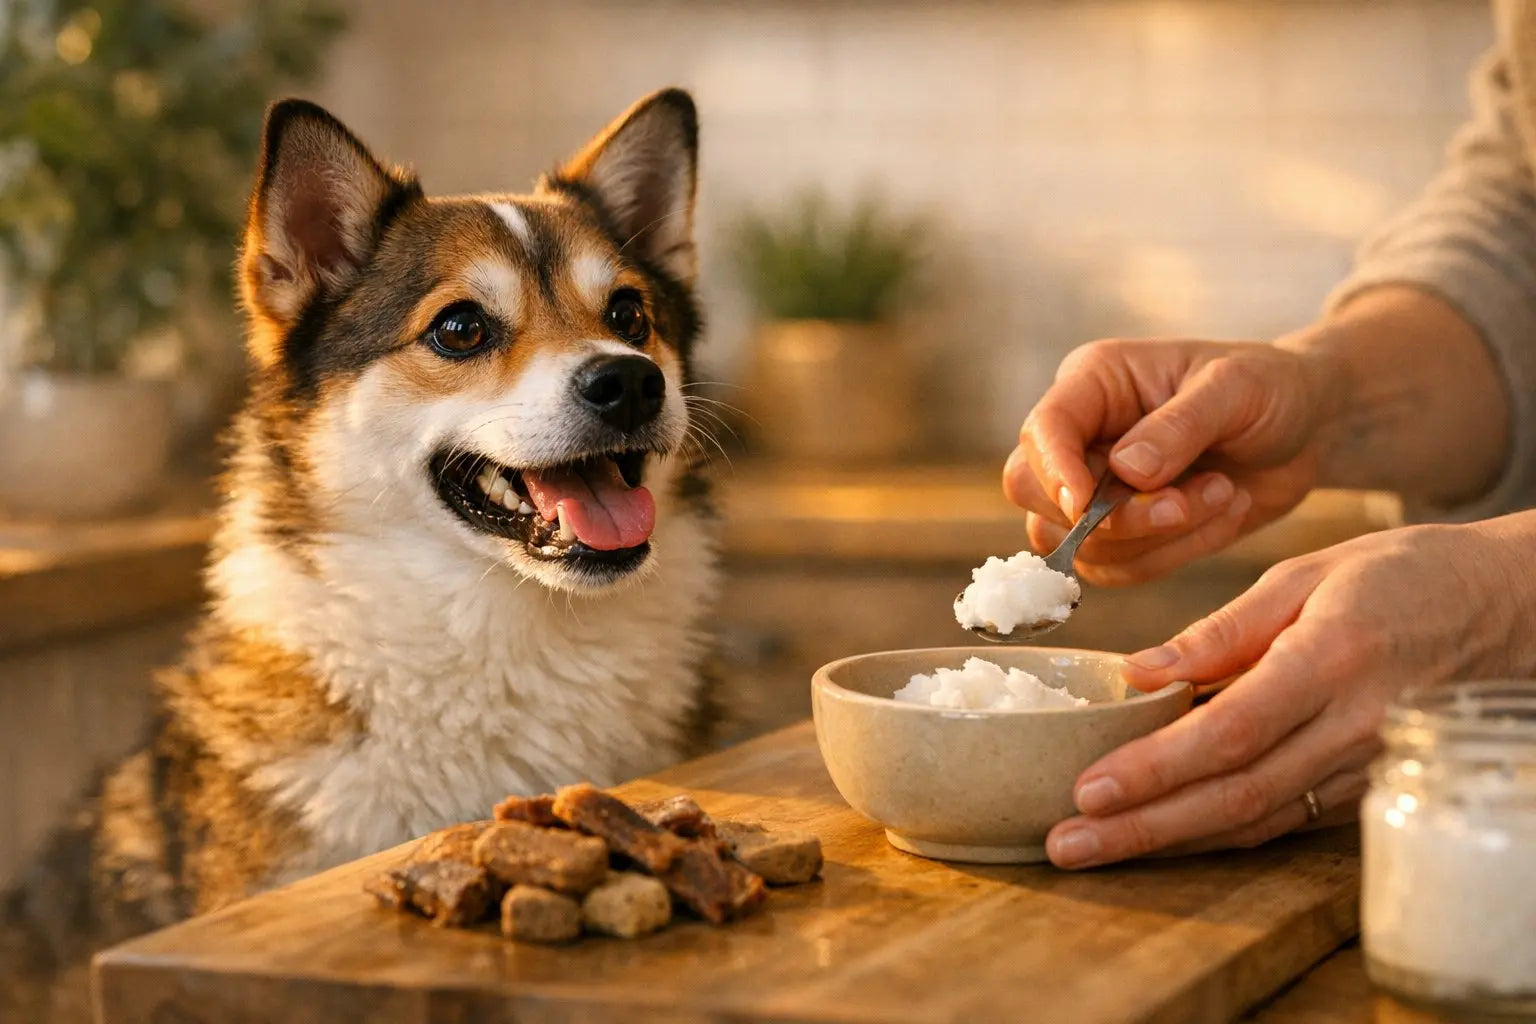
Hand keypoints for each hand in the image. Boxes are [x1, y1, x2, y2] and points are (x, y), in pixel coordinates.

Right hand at [1003, 338, 1341, 583]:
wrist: (1309, 427)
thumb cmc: (1270, 387)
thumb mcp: (1237, 388)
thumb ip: (1180, 425)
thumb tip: (1125, 472)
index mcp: (1093, 383)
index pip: (1041, 431)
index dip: (1054, 472)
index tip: (1088, 506)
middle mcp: (1082, 436)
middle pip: (1034, 493)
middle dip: (1111, 516)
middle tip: (1185, 502)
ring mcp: (1097, 488)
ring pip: (1078, 542)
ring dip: (1158, 536)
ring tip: (1224, 494)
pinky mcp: (1123, 533)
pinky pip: (1119, 569)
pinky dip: (1176, 554)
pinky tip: (1224, 512)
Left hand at [1043, 513, 1535, 868]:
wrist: (1509, 607)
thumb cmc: (1401, 576)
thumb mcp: (1306, 576)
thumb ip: (1222, 631)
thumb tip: (1139, 673)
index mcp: (1332, 660)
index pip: (1230, 731)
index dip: (1155, 769)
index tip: (1089, 790)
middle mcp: (1354, 725)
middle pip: (1235, 794)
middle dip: (1143, 828)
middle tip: (1067, 844)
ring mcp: (1367, 765)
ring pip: (1258, 820)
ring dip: (1170, 841)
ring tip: (1093, 848)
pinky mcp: (1369, 785)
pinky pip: (1284, 819)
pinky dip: (1218, 832)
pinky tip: (1159, 835)